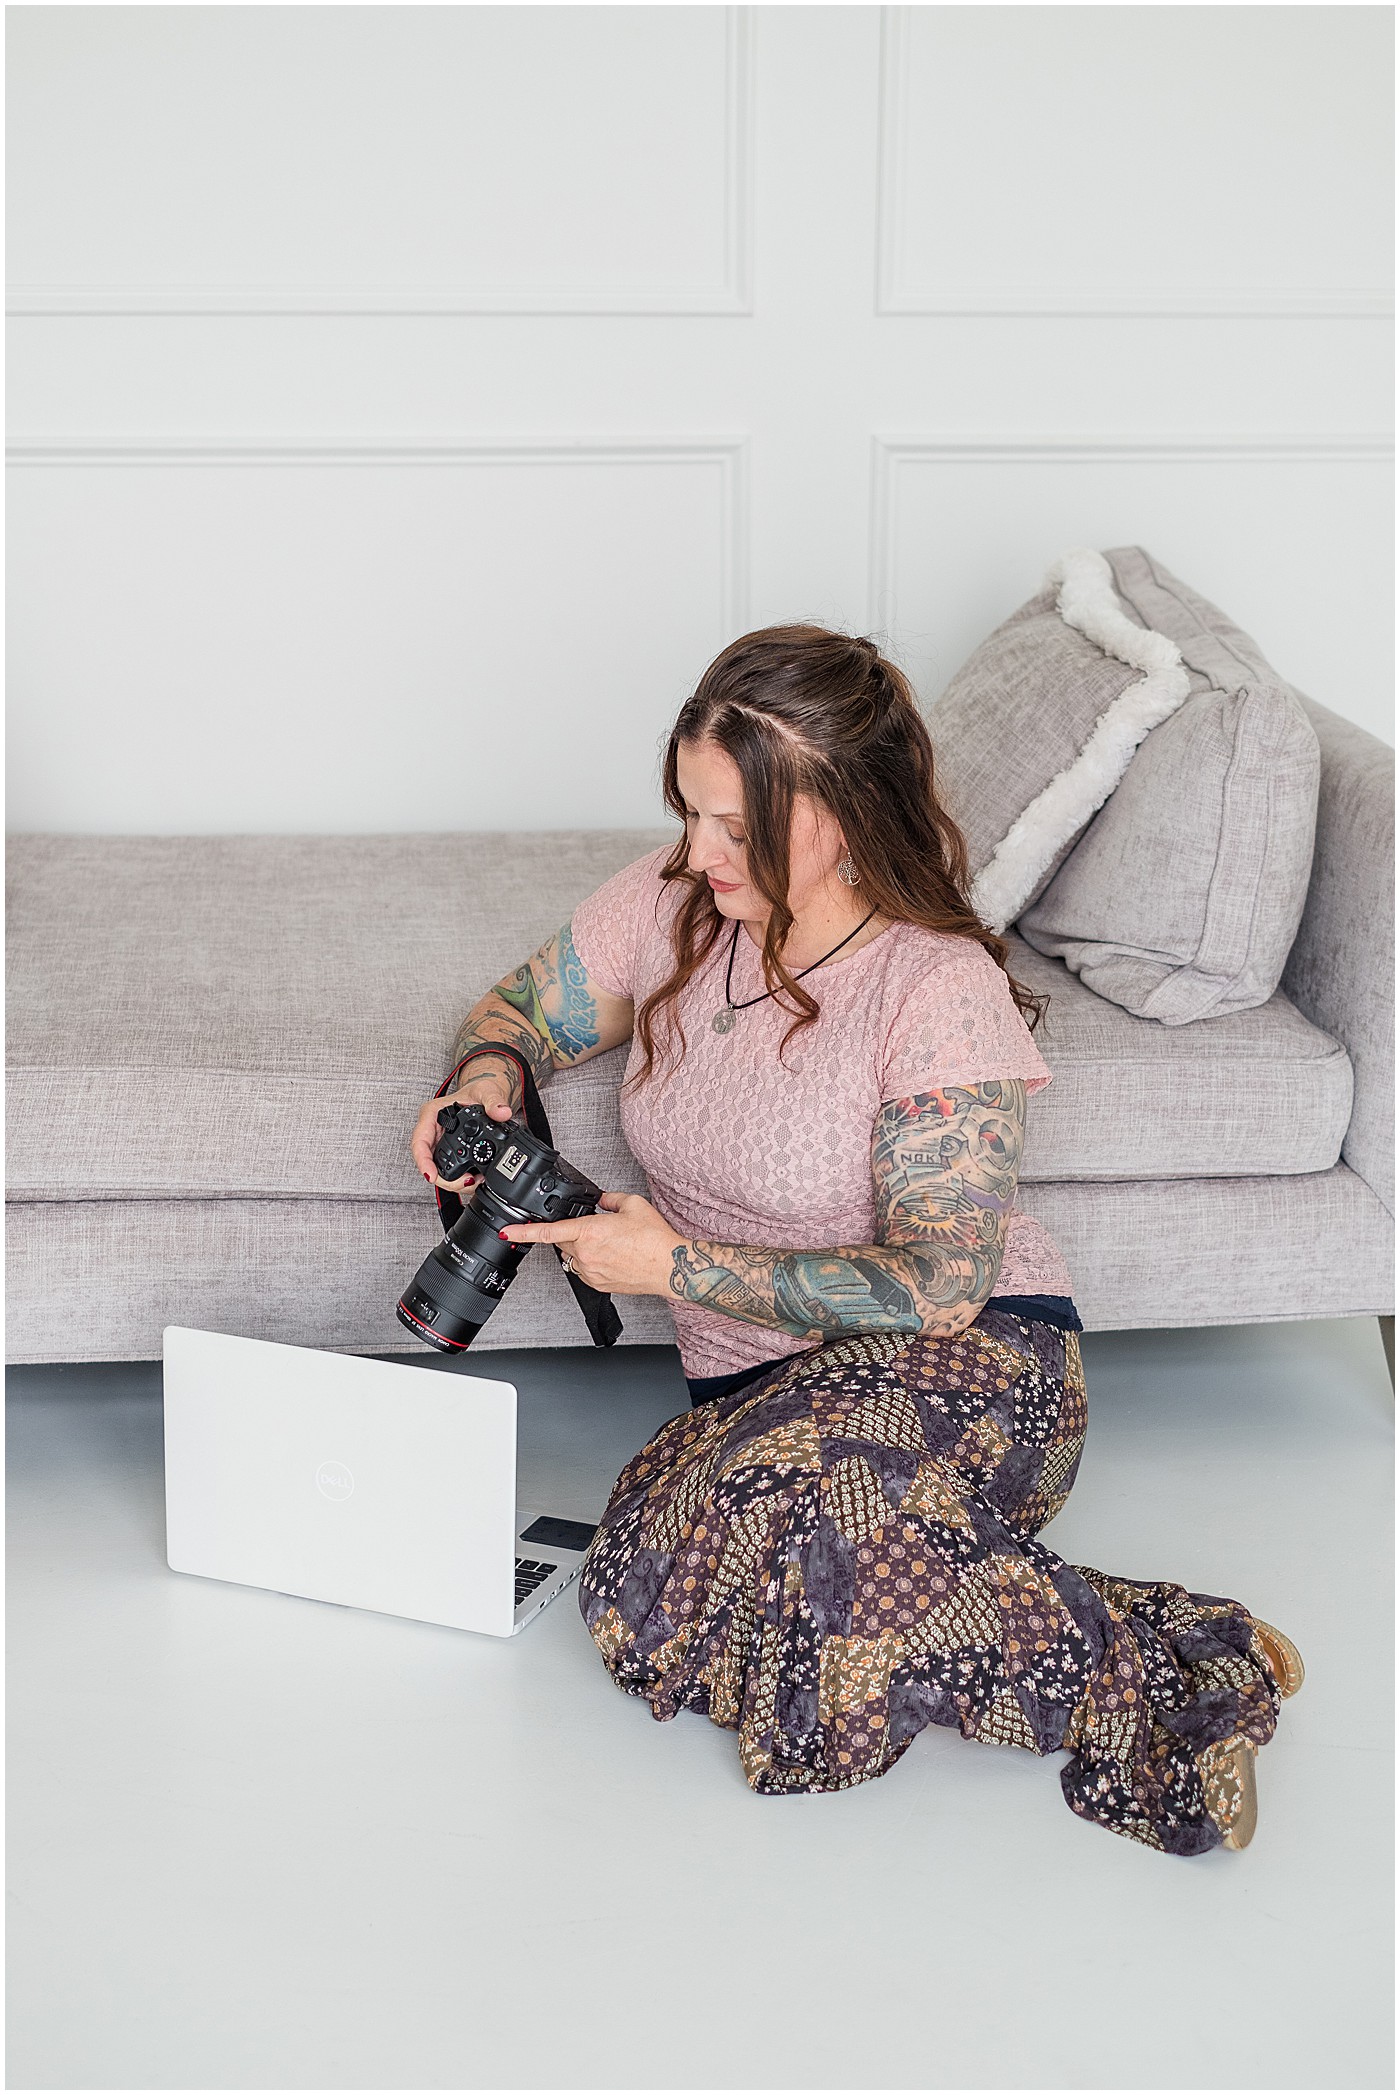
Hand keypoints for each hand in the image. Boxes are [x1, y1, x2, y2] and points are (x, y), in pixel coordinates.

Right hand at [410, 1059, 518, 1191]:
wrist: (485, 1096)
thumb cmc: (479, 1090)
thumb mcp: (486, 1091)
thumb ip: (494, 1101)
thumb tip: (502, 1112)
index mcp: (432, 1113)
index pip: (420, 1140)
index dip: (422, 1161)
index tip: (431, 1176)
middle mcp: (433, 1130)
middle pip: (428, 1161)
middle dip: (444, 1178)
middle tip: (466, 1183)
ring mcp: (441, 1143)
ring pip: (439, 1169)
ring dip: (454, 1181)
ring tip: (475, 1182)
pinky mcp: (451, 1151)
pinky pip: (451, 1169)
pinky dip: (462, 1177)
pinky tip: (476, 1179)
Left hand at [499, 1192, 685, 1296]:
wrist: (670, 1266)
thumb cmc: (655, 1239)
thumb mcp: (633, 1204)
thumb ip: (611, 1199)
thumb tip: (602, 1199)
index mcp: (590, 1231)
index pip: (548, 1231)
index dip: (524, 1231)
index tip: (508, 1231)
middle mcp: (586, 1254)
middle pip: (562, 1241)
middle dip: (572, 1233)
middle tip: (597, 1229)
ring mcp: (590, 1271)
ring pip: (573, 1256)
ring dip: (583, 1248)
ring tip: (611, 1244)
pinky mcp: (598, 1284)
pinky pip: (584, 1269)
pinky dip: (592, 1261)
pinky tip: (613, 1256)